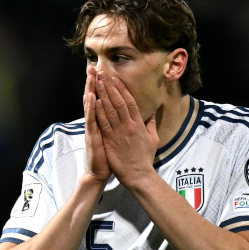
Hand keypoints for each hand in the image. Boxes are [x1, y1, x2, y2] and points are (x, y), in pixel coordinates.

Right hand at [82, 68, 111, 184]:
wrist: (100, 173)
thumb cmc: (110, 157)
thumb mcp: (117, 139)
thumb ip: (121, 126)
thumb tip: (134, 117)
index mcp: (104, 121)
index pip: (103, 100)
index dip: (104, 86)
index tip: (106, 72)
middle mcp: (96, 122)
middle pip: (95, 98)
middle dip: (95, 83)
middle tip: (93, 67)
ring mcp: (93, 128)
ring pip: (91, 106)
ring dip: (91, 90)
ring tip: (91, 76)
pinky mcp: (92, 136)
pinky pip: (92, 120)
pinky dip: (91, 107)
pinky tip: (92, 96)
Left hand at [93, 72, 159, 187]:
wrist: (138, 174)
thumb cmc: (145, 158)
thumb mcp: (153, 139)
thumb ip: (151, 124)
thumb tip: (152, 112)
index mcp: (139, 124)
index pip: (129, 102)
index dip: (122, 89)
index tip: (115, 78)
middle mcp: (128, 125)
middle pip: (118, 102)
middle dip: (109, 87)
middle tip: (103, 74)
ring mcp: (119, 133)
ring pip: (110, 110)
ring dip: (102, 95)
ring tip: (96, 82)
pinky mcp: (110, 141)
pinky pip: (104, 123)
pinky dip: (99, 111)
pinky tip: (95, 101)